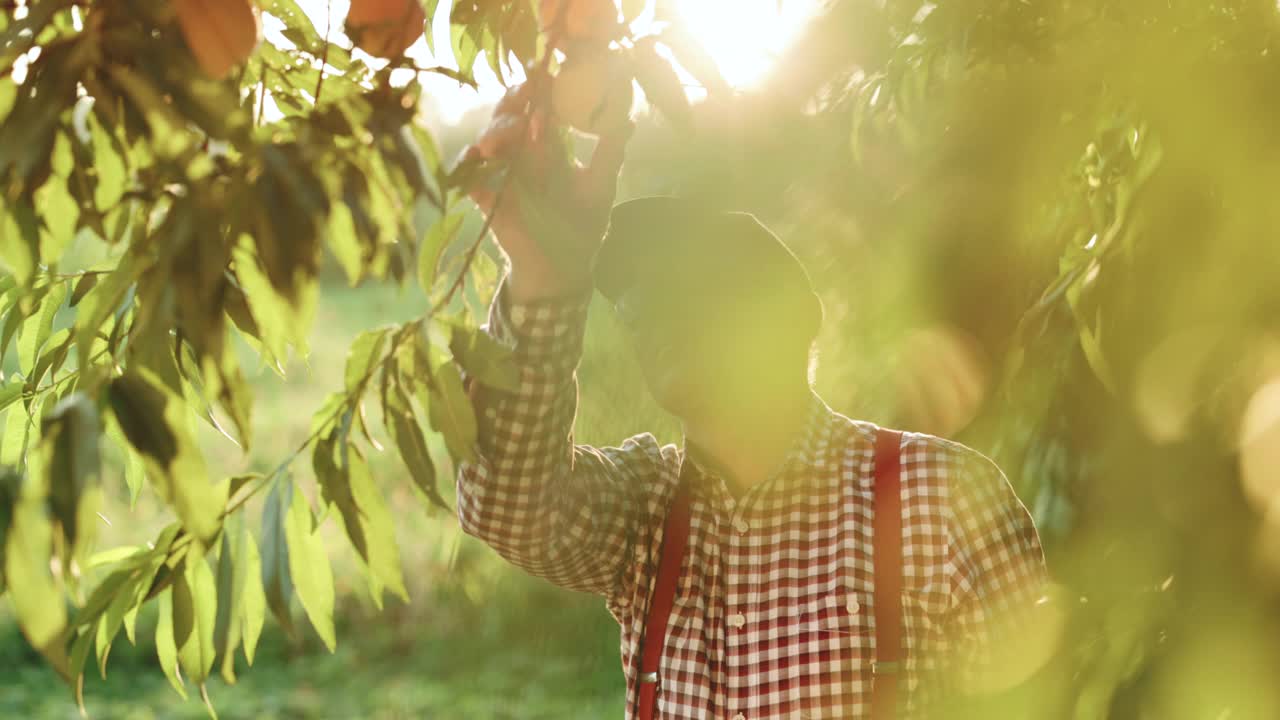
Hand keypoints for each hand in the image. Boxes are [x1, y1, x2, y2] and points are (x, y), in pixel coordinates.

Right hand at [463, 80, 632, 302]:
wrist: (563, 266)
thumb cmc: (583, 223)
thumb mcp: (600, 185)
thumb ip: (611, 152)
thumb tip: (629, 119)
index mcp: (550, 143)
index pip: (541, 105)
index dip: (540, 88)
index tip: (545, 74)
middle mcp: (523, 151)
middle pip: (511, 113)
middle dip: (514, 101)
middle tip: (524, 96)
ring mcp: (503, 171)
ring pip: (490, 137)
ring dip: (497, 131)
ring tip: (504, 139)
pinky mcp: (485, 194)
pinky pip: (469, 174)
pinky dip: (468, 164)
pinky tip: (477, 158)